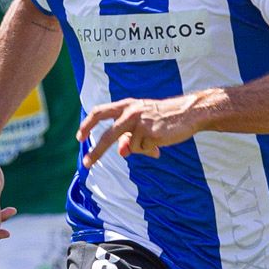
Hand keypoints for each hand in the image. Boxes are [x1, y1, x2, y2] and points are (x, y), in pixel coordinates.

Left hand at [78, 96, 198, 166]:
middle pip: (108, 135)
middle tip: (86, 164)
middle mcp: (130, 112)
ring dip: (141, 148)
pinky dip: (150, 149)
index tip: (80, 137)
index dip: (88, 124)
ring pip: (130, 146)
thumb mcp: (143, 123)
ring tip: (156, 140)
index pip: (100, 112)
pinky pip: (143, 150)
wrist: (189, 112)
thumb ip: (129, 136)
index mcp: (127, 105)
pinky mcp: (150, 133)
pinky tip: (161, 140)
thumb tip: (122, 153)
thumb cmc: (165, 118)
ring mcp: (140, 123)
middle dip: (96, 151)